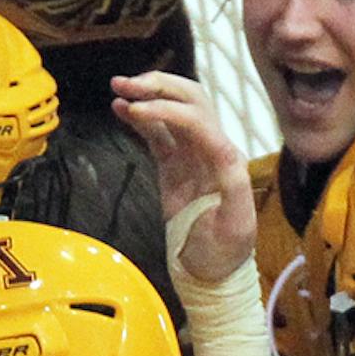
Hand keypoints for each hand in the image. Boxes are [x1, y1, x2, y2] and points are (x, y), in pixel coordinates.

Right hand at [110, 72, 257, 280]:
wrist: (211, 272)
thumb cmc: (225, 251)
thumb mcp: (237, 223)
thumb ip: (233, 183)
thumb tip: (223, 147)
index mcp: (226, 158)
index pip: (198, 119)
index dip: (168, 109)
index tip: (136, 109)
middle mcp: (211, 149)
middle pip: (190, 101)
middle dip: (160, 87)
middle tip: (125, 83)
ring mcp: (191, 155)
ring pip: (172, 112)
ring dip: (147, 96)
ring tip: (117, 88)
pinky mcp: (173, 165)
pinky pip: (157, 133)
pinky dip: (139, 118)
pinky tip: (119, 108)